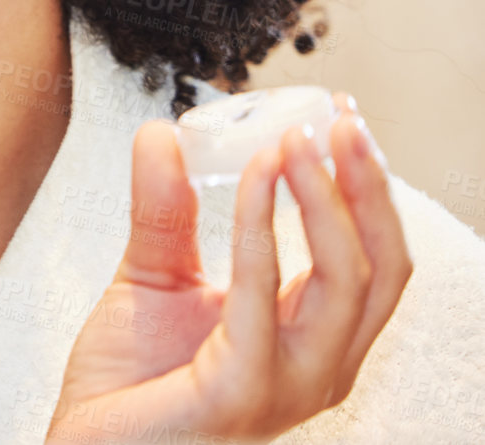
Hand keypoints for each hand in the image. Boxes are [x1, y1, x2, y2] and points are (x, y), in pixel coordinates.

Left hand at [45, 92, 412, 443]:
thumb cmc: (129, 385)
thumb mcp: (154, 276)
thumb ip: (165, 209)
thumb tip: (162, 133)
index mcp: (307, 337)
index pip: (371, 259)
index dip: (366, 187)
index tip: (341, 117)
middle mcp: (315, 365)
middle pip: (380, 268)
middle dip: (367, 186)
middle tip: (338, 118)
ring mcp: (285, 384)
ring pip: (345, 283)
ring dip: (325, 200)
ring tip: (296, 138)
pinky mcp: (238, 391)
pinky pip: (263, 296)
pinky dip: (264, 227)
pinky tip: (255, 177)